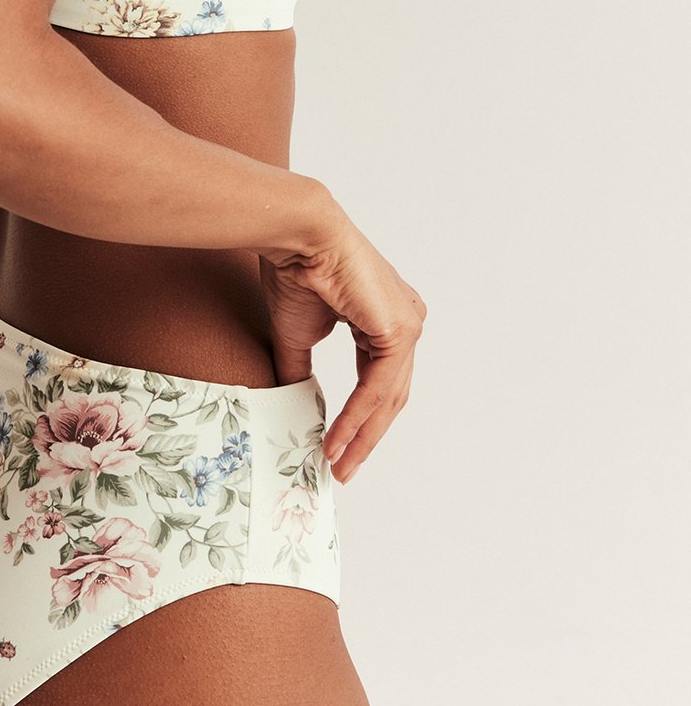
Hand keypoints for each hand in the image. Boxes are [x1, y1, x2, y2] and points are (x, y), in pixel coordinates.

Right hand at [259, 201, 426, 482]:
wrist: (299, 236)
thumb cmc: (298, 271)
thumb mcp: (299, 336)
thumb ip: (303, 372)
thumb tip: (297, 406)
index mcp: (386, 319)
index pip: (378, 383)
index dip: (358, 420)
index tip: (336, 450)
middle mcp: (404, 321)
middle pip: (389, 396)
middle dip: (364, 438)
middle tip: (341, 469)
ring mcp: (407, 325)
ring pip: (387, 397)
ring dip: (361, 435)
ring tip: (337, 461)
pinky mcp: (400, 330)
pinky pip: (378, 386)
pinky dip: (358, 416)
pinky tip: (338, 437)